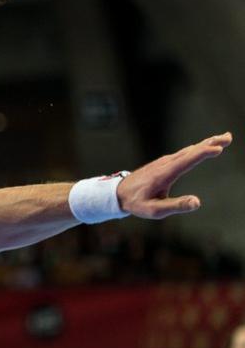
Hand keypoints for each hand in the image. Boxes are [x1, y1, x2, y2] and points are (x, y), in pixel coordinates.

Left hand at [116, 132, 231, 218]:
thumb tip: (197, 202)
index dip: (203, 154)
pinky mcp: (164, 163)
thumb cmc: (137, 203)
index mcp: (164, 174)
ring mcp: (164, 162)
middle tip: (228, 137)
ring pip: (188, 150)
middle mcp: (165, 164)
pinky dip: (197, 148)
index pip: (186, 161)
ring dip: (206, 143)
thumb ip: (176, 206)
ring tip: (223, 138)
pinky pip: (184, 153)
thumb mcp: (154, 211)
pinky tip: (204, 148)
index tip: (218, 149)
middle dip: (210, 143)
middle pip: (190, 151)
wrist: (119, 193)